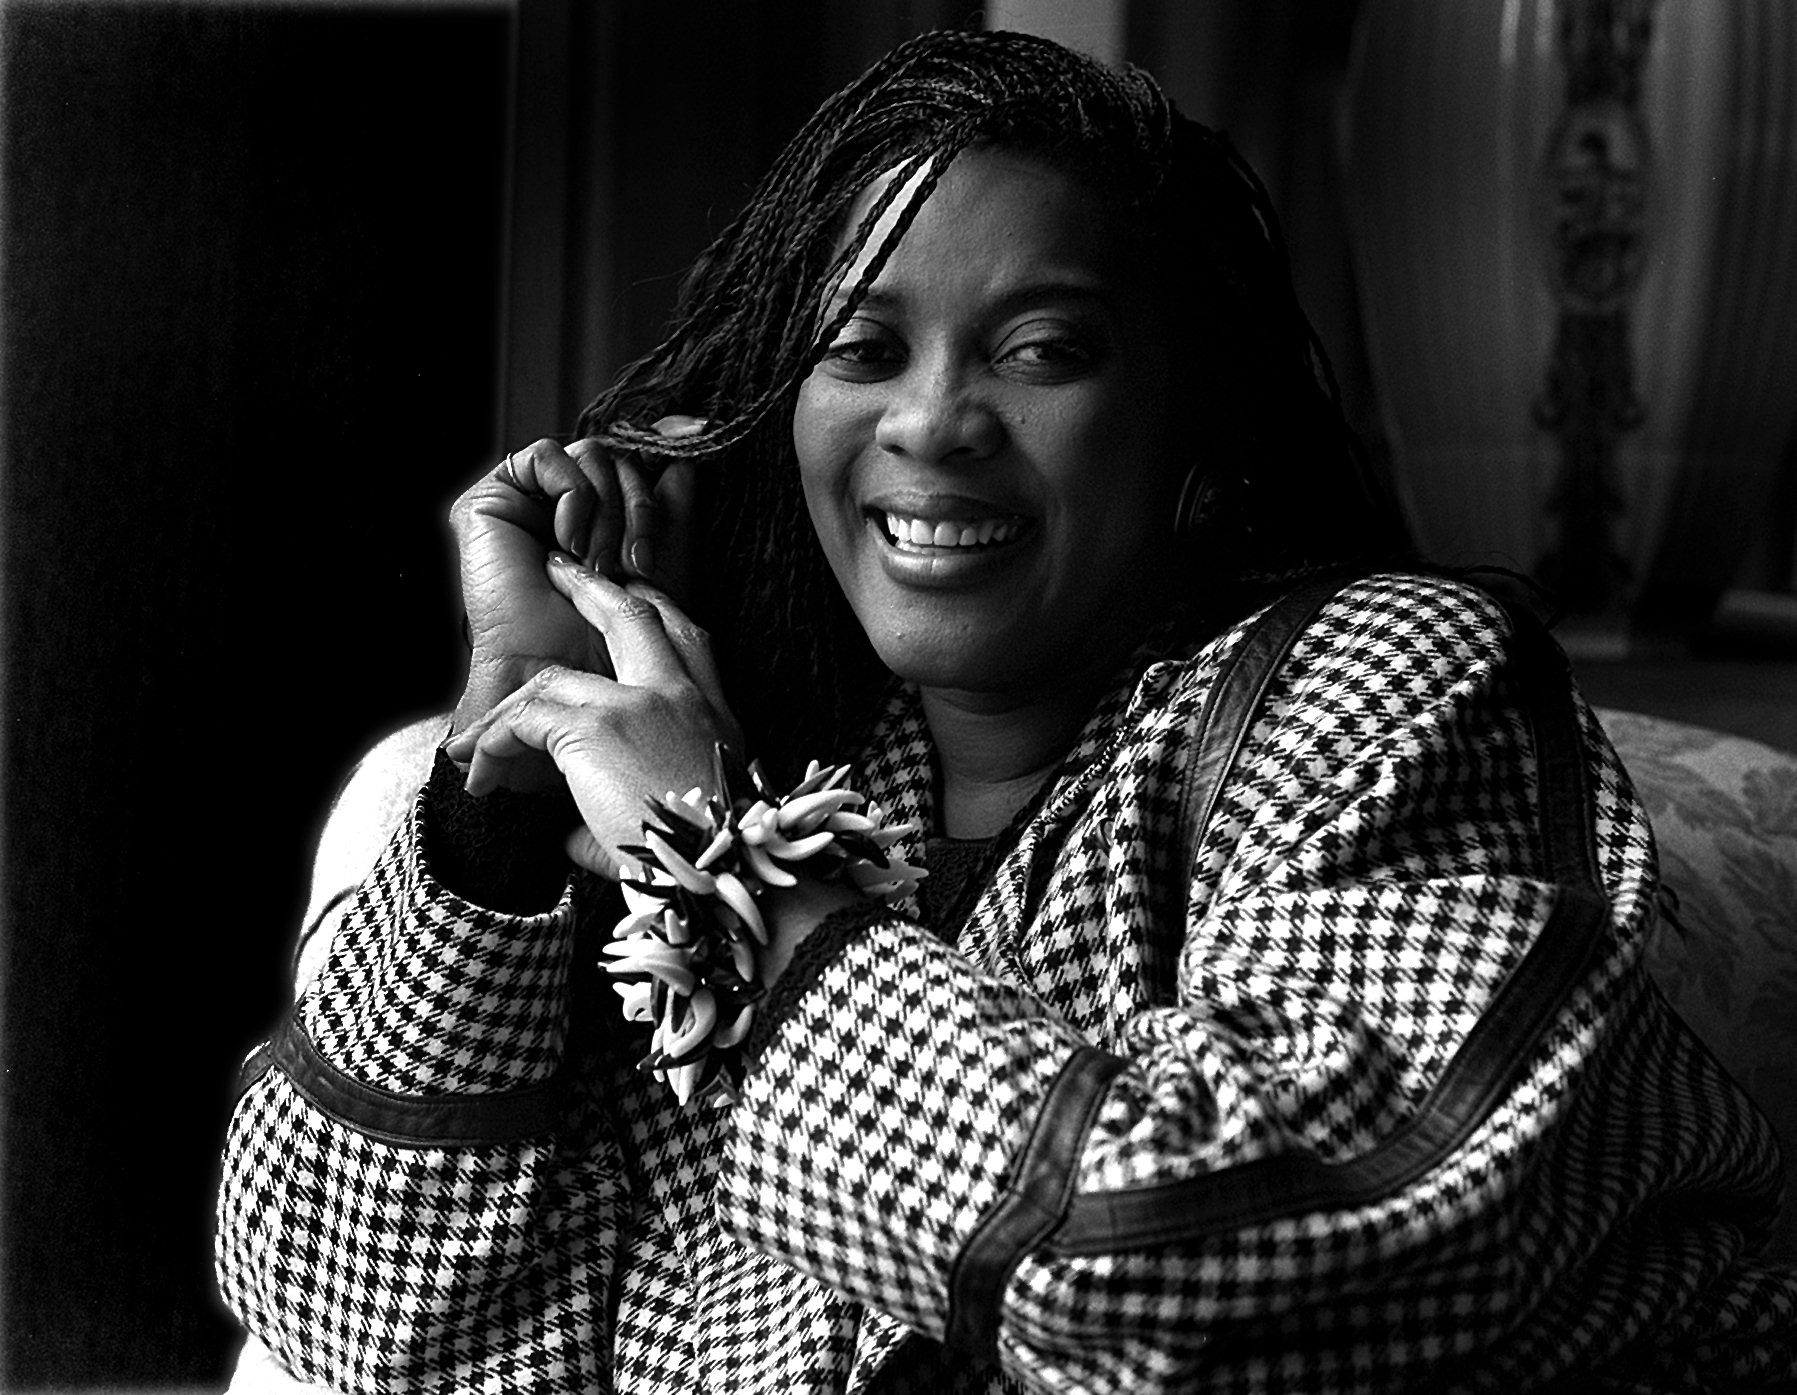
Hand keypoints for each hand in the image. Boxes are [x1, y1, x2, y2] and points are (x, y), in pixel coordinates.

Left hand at [441, 554, 742, 877]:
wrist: (718, 876)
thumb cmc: (704, 866)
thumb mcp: (678, 827)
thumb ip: (621, 820)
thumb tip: (573, 837)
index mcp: (713, 719)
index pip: (688, 643)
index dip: (657, 613)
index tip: (633, 597)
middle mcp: (683, 698)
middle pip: (634, 619)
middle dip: (593, 589)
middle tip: (561, 568)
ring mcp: (641, 704)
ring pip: (555, 684)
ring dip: (507, 714)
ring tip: (470, 738)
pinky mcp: (598, 727)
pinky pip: (527, 721)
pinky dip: (495, 747)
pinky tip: (481, 776)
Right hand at [448, 416, 704, 759]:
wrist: (558, 681)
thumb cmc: (605, 644)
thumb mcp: (654, 576)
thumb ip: (667, 521)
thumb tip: (683, 467)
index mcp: (594, 522)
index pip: (637, 474)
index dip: (656, 503)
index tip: (650, 555)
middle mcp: (558, 508)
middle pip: (619, 460)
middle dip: (636, 513)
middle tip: (629, 567)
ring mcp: (523, 503)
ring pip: (590, 454)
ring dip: (607, 511)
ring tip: (595, 565)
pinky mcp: (488, 501)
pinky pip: (546, 455)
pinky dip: (572, 495)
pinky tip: (567, 543)